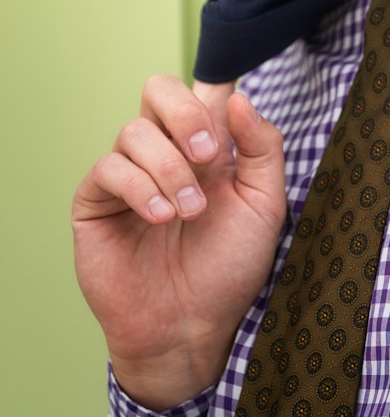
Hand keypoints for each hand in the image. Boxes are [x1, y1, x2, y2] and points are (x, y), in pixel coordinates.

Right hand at [72, 76, 286, 409]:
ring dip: (169, 169)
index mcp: (207, 148)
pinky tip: (159, 218)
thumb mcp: (265, 205)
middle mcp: (165, 153)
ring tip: (190, 213)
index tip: (229, 117)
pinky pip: (108, 168)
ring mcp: (128, 175)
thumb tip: (238, 98)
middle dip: (185, 114)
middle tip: (208, 155)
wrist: (191, 327)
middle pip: (158, 90)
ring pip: (135, 131)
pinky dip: (139, 188)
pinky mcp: (97, 201)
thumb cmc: (229, 268)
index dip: (213, 88)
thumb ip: (262, 148)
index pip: (202, 92)